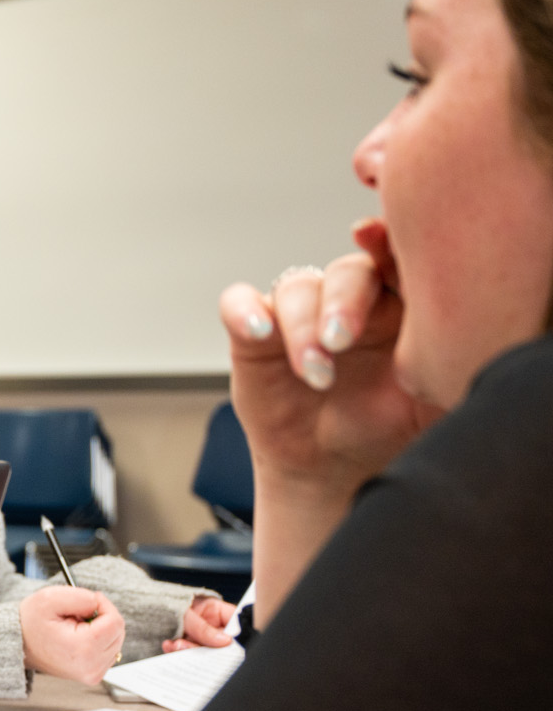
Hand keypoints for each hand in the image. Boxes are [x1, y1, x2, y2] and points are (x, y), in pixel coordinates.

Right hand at [19, 587, 126, 685]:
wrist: (18, 646)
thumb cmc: (30, 624)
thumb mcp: (49, 598)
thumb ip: (81, 596)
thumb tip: (99, 603)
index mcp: (82, 649)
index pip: (115, 621)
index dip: (103, 605)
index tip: (87, 602)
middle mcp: (91, 667)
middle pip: (119, 632)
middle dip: (101, 618)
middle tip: (77, 616)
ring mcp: (93, 674)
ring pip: (116, 641)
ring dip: (100, 630)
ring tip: (75, 629)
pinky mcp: (93, 676)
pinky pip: (110, 651)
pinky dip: (99, 641)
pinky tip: (79, 639)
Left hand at [161, 596, 236, 651]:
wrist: (142, 605)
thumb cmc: (166, 601)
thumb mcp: (186, 612)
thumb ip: (204, 628)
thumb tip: (225, 641)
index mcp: (218, 611)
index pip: (237, 623)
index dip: (239, 635)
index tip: (232, 645)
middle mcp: (212, 626)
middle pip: (222, 643)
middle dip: (210, 648)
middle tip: (201, 650)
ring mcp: (200, 638)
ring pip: (204, 651)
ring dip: (191, 650)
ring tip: (177, 645)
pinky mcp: (187, 646)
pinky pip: (189, 654)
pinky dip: (179, 652)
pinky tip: (169, 646)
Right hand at [218, 220, 440, 499]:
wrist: (336, 468)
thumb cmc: (393, 429)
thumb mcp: (438, 396)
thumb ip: (452, 360)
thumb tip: (471, 337)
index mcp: (400, 304)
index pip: (396, 259)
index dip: (388, 245)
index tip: (375, 241)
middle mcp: (350, 301)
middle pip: (346, 272)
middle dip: (342, 302)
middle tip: (341, 342)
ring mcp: (300, 315)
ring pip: (297, 287)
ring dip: (302, 325)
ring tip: (315, 374)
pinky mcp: (255, 336)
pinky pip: (239, 302)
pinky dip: (244, 310)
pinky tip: (259, 331)